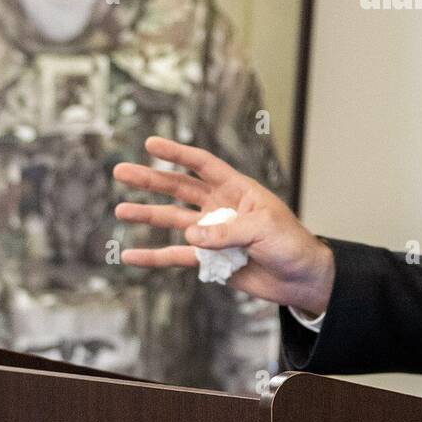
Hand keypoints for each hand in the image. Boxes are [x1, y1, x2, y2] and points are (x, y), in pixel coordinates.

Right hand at [112, 136, 334, 314]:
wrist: (301, 278)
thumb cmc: (291, 244)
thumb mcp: (264, 229)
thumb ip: (227, 231)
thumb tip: (190, 234)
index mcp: (237, 189)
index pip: (202, 164)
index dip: (177, 153)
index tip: (151, 143)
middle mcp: (220, 207)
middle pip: (179, 188)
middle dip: (150, 180)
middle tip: (121, 171)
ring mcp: (212, 233)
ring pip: (173, 220)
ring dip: (147, 215)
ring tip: (120, 210)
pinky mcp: (209, 260)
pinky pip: (176, 256)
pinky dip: (154, 257)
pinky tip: (131, 255)